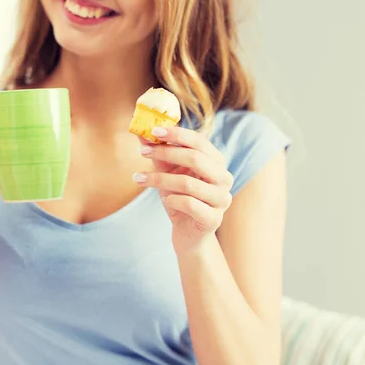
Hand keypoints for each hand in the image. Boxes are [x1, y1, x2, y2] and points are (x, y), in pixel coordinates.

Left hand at [133, 127, 233, 254]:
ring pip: (188, 183)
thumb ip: (159, 152)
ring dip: (159, 179)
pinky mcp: (213, 219)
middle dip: (166, 153)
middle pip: (196, 159)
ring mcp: (222, 199)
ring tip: (140, 178)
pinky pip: (189, 204)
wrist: (188, 234)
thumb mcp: (168, 172)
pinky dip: (172, 200)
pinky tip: (165, 201)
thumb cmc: (179, 198)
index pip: (200, 141)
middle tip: (142, 151)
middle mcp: (224, 179)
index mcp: (217, 163)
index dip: (177, 134)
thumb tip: (141, 131)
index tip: (153, 130)